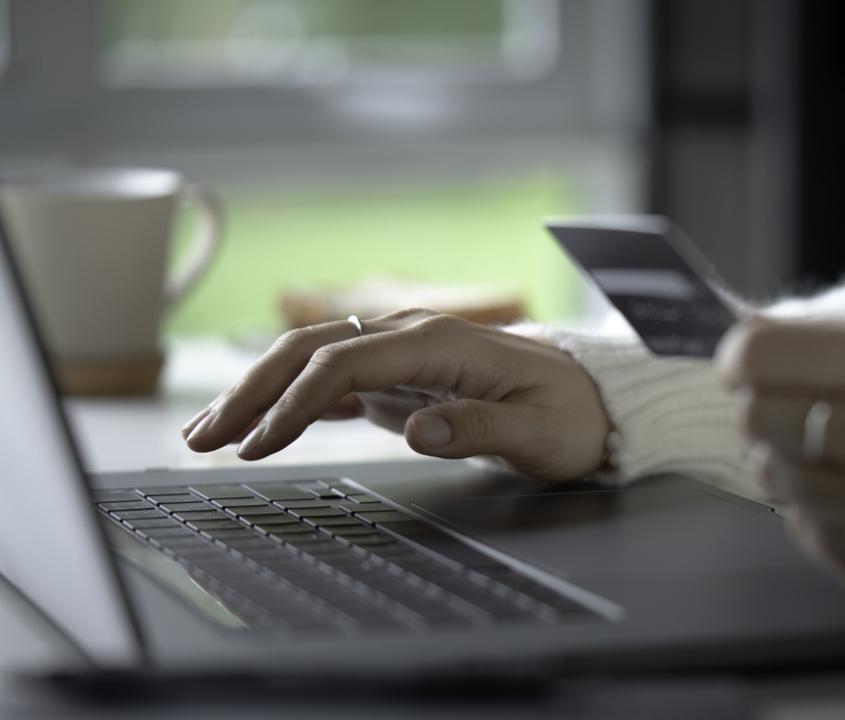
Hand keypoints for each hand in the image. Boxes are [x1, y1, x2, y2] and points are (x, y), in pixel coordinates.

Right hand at [181, 309, 611, 481]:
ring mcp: (404, 353)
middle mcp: (414, 337)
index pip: (346, 362)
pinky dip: (290, 402)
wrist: (594, 400)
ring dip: (258, 392)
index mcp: (442, 343)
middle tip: (201, 437)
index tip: (260, 443)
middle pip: (313, 352)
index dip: (296, 402)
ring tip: (207, 432)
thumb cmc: (571, 416)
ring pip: (313, 360)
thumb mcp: (540, 432)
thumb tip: (420, 429)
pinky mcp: (402, 377)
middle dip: (252, 391)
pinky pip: (334, 381)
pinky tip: (259, 425)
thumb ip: (480, 428)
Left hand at [717, 319, 844, 614]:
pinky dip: (820, 513)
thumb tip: (750, 339)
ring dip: (793, 464)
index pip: (760, 356)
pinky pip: (806, 532)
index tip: (745, 364)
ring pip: (773, 478)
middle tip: (798, 412)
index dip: (740, 357)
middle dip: (764, 410)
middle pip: (753, 418)